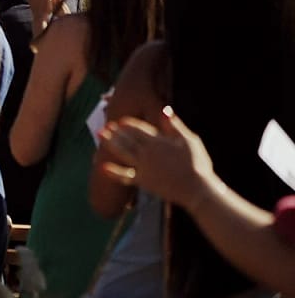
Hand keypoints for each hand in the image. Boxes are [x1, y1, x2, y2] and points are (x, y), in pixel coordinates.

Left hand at [97, 107, 215, 208]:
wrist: (196, 188)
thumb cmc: (197, 163)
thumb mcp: (189, 140)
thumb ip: (174, 125)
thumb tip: (165, 109)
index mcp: (158, 141)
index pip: (139, 129)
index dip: (128, 125)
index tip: (121, 122)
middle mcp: (147, 152)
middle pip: (127, 139)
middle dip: (115, 132)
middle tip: (105, 127)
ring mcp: (143, 167)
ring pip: (122, 152)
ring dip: (110, 143)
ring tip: (99, 135)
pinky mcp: (142, 181)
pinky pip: (125, 176)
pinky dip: (113, 172)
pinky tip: (102, 167)